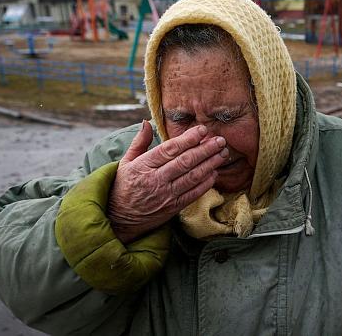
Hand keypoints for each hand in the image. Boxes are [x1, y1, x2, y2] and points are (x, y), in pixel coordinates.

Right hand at [107, 120, 228, 242]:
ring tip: (223, 154)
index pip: (169, 149)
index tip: (202, 130)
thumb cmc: (123, 186)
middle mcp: (155, 180)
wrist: (119, 219)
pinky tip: (215, 173)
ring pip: (192, 177)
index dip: (188, 139)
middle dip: (205, 149)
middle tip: (220, 140)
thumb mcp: (125, 162)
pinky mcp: (173, 208)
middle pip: (185, 162)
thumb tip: (146, 122)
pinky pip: (193, 194)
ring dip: (210, 164)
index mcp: (143, 166)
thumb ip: (139, 142)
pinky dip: (206, 184)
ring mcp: (165, 195)